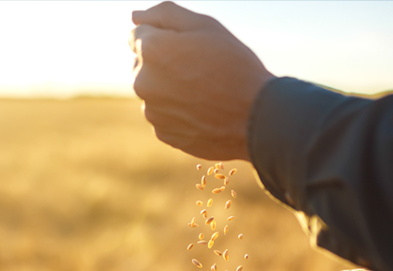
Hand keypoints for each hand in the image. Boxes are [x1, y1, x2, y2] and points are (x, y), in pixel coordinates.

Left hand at [130, 2, 275, 160]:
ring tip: (204, 92)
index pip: (137, 36)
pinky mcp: (164, 134)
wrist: (256, 119)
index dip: (164, 37)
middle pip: (142, 65)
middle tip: (199, 69)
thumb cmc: (235, 66)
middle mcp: (143, 82)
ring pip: (154, 92)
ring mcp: (152, 111)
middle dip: (162, 63)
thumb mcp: (205, 26)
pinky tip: (203, 111)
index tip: (188, 47)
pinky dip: (178, 112)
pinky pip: (164, 116)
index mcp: (151, 50)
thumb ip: (165, 14)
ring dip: (169, 89)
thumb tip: (136, 17)